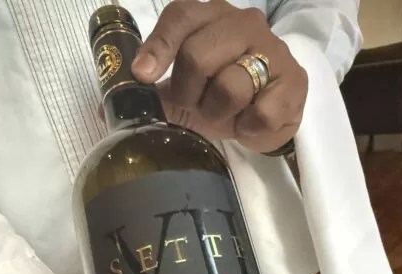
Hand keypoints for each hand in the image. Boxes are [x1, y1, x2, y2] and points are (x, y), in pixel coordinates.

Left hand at [132, 0, 306, 152]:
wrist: (269, 116)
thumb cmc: (223, 97)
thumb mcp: (186, 93)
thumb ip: (154, 94)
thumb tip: (107, 109)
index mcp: (211, 17)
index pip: (181, 17)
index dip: (158, 46)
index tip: (143, 76)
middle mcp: (244, 24)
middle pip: (198, 54)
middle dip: (189, 92)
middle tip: (195, 106)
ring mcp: (273, 51)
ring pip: (230, 86)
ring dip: (219, 114)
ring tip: (226, 117)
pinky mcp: (294, 83)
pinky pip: (261, 112)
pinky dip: (249, 129)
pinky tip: (250, 125)